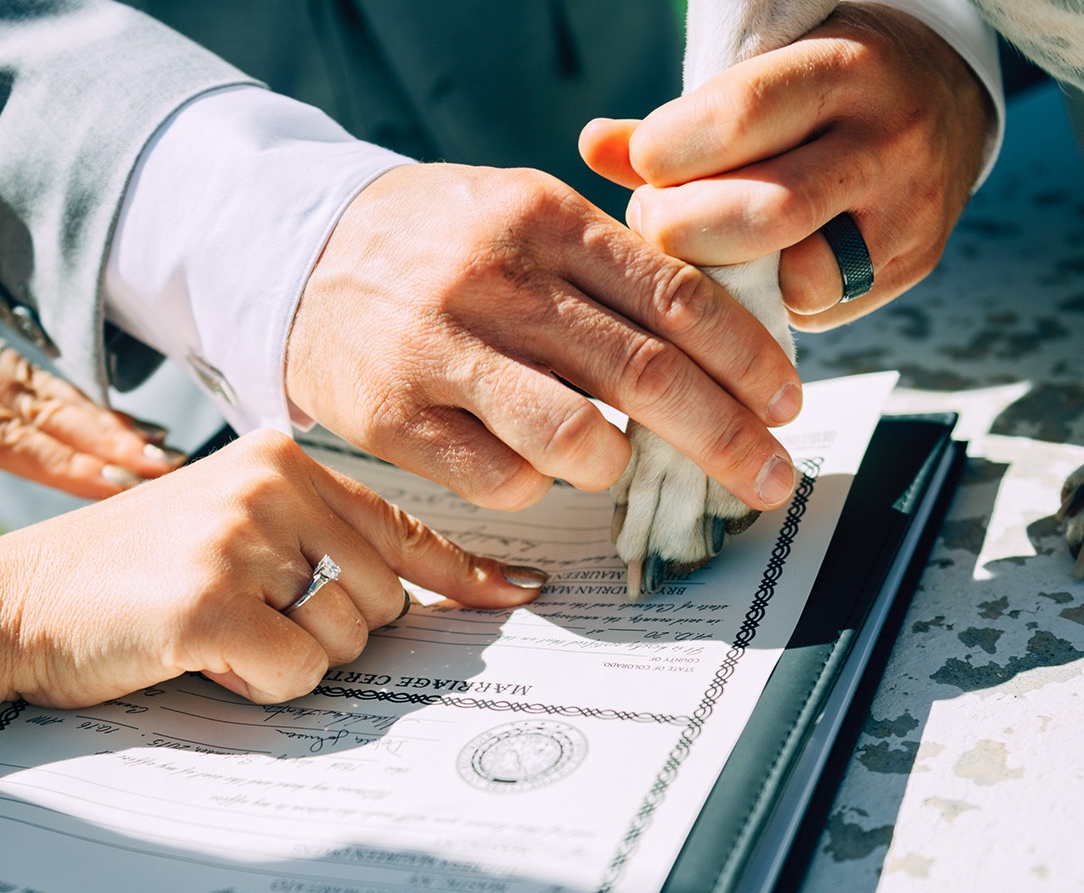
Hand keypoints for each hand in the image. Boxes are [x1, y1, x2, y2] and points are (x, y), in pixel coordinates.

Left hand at [0, 180, 175, 521]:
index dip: (59, 460)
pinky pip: (22, 368)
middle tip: (168, 473)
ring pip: (40, 386)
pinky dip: (71, 395)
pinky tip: (108, 417)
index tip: (116, 486)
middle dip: (106, 442)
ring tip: (159, 451)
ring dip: (102, 420)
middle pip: (37, 407)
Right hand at [0, 430, 545, 707]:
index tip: (517, 596)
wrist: (16, 602)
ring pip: (347, 641)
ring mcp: (241, 538)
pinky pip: (299, 676)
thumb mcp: (235, 534)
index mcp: (283, 460)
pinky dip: (261, 687)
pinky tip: (205, 658)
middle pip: (385, 599)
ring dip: (292, 661)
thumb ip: (322, 545)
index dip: (463, 573)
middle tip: (251, 623)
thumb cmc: (134, 578)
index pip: (401, 526)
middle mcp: (271, 483)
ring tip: (219, 634)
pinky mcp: (210, 601)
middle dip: (332, 635)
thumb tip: (431, 595)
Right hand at [285, 163, 802, 512]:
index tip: (786, 404)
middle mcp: (496, 280)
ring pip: (579, 442)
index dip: (747, 360)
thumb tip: (723, 340)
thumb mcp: (522, 215)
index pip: (676, 295)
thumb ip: (611, 264)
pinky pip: (504, 481)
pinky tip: (534, 465)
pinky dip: (539, 485)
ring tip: (619, 466)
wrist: (298, 257)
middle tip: (768, 477)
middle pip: (647, 376)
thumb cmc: (439, 246)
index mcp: (544, 218)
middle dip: (728, 438)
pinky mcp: (394, 421)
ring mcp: (440, 352)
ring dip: (621, 469)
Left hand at [579, 3, 992, 328]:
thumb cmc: (828, 88)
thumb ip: (683, 121)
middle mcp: (888, 143)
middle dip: (687, 229)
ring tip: (701, 253)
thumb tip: (593, 147)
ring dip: (726, 279)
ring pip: (798, 276)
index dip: (667, 153)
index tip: (644, 163)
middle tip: (656, 221)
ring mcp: (909, 215)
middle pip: (767, 214)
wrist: (948, 103)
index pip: (739, 119)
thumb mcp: (768, 74)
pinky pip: (818, 309)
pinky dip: (767, 301)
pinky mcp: (911, 268)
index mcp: (846, 71)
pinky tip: (751, 273)